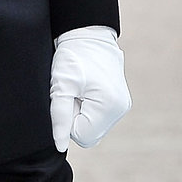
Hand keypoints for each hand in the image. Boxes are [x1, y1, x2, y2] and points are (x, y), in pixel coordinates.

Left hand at [50, 26, 130, 151]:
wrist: (88, 35)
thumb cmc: (73, 57)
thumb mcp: (61, 85)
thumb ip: (60, 117)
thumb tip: (60, 146)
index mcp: (110, 106)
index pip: (80, 135)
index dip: (68, 119)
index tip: (68, 96)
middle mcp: (120, 109)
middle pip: (88, 134)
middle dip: (75, 118)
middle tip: (72, 93)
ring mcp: (121, 106)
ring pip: (92, 127)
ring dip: (80, 113)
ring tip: (79, 90)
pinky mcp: (118, 102)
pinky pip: (97, 118)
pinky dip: (87, 109)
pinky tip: (85, 90)